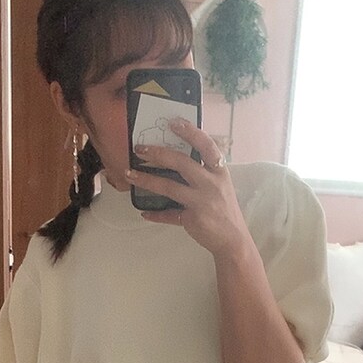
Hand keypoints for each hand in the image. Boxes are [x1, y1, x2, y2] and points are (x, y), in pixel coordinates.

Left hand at [127, 119, 251, 258]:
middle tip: (139, 149)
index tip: (173, 123)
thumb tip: (177, 157)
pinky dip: (156, 215)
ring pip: (169, 187)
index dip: (190, 132)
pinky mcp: (192, 219)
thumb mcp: (220, 185)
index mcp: (219, 171)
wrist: (234, 239)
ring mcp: (201, 202)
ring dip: (146, 180)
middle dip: (158, 153)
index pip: (206, 146)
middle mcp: (211, 184)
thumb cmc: (225, 209)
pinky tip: (144, 213)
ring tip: (129, 174)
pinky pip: (169, 215)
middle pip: (181, 163)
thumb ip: (204, 171)